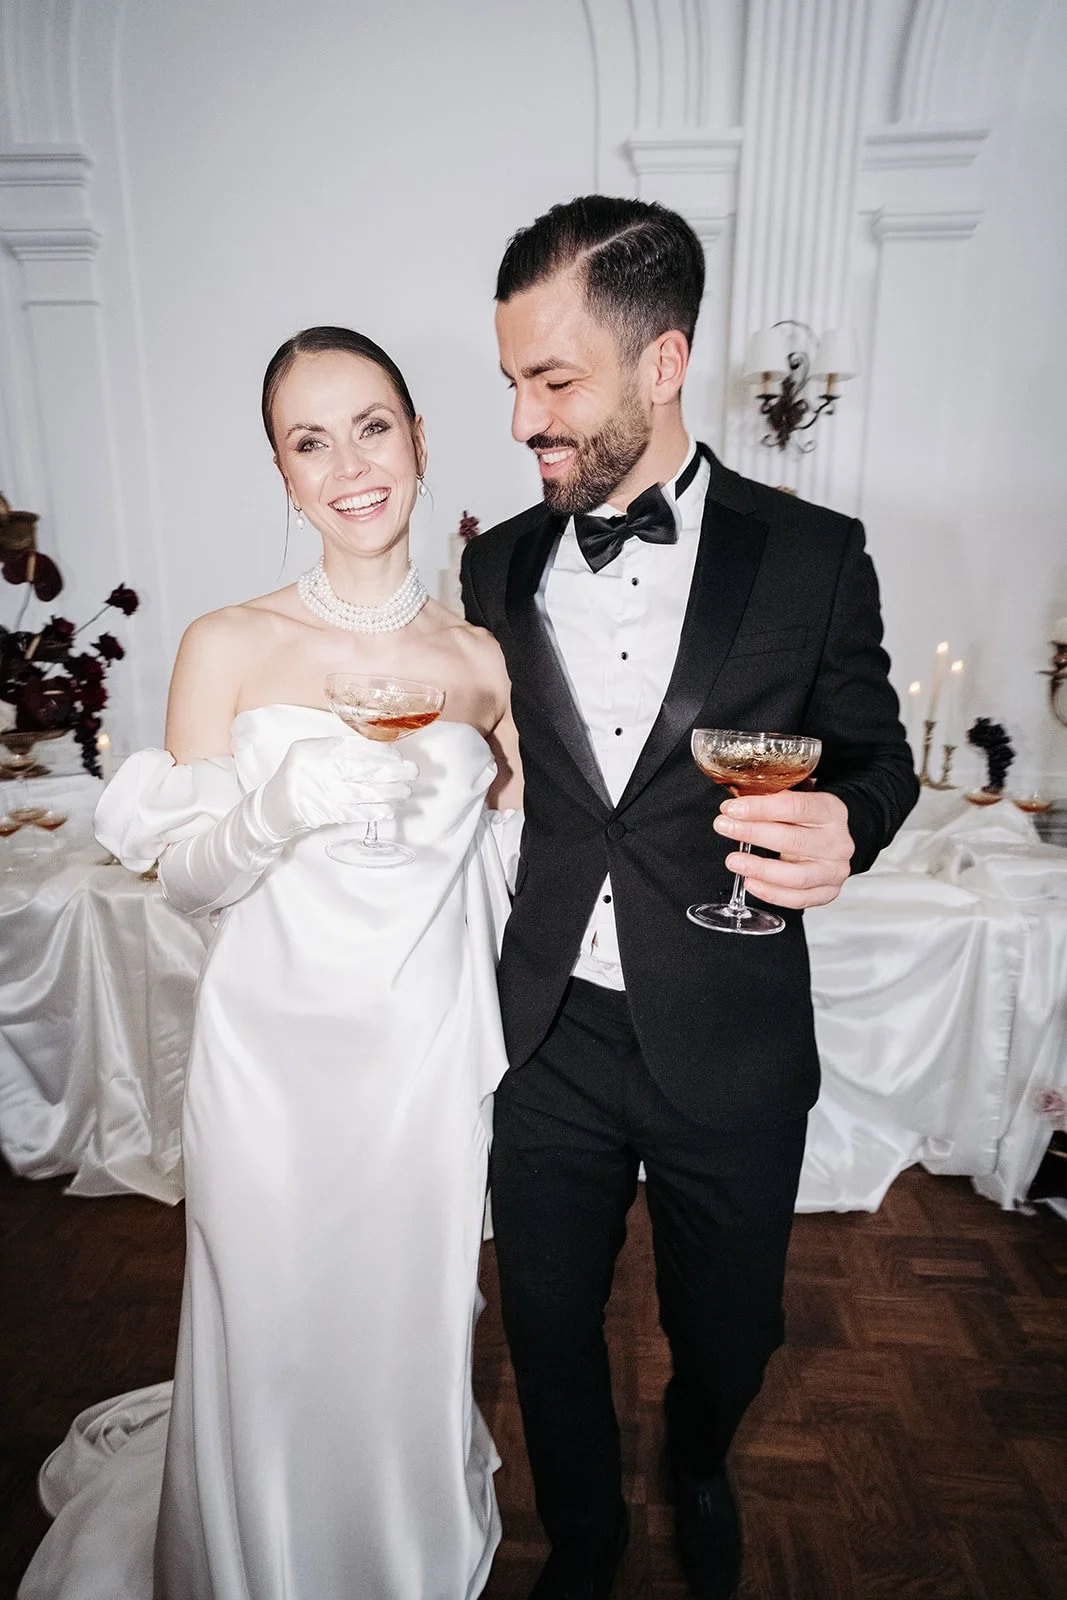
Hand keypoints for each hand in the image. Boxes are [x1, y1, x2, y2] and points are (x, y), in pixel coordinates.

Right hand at [261, 735, 416, 836]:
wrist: (279, 802)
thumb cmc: (302, 770)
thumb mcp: (314, 749)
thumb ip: (342, 747)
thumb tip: (382, 750)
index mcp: (316, 750)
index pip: (355, 749)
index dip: (381, 752)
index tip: (397, 755)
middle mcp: (319, 771)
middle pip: (362, 770)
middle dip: (392, 772)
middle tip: (412, 771)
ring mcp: (324, 795)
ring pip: (363, 793)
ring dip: (389, 793)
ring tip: (405, 791)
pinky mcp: (329, 814)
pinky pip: (356, 813)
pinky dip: (375, 811)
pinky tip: (390, 808)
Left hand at [712, 789, 853, 908]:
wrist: (832, 840)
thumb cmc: (808, 820)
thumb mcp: (797, 800)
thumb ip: (771, 801)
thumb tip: (733, 806)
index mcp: (831, 811)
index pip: (796, 807)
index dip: (761, 808)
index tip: (732, 808)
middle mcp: (837, 842)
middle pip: (793, 840)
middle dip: (753, 833)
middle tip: (725, 827)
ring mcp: (834, 870)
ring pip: (797, 876)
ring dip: (760, 869)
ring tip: (734, 861)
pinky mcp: (828, 892)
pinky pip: (798, 898)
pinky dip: (772, 893)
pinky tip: (751, 882)